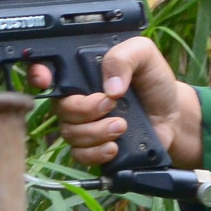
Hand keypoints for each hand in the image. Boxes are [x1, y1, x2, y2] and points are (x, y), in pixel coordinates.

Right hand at [27, 37, 202, 169]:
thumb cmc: (155, 83)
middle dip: (85, 109)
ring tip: (122, 126)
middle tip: (111, 105)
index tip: (45, 79)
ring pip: (70, 133)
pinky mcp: (94, 147)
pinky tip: (114, 147)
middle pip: (60, 108)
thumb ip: (124, 57)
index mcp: (83, 72)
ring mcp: (84, 124)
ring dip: (96, 132)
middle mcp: (78, 98)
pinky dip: (96, 153)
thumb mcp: (145, 55)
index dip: (38, 74)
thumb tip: (110, 86)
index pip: (48, 70)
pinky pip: (80, 155)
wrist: (173, 115)